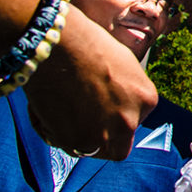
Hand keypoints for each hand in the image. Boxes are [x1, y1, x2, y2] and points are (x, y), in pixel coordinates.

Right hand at [23, 7, 157, 158]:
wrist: (58, 43)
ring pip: (88, 148)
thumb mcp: (121, 65)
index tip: (96, 109)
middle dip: (100, 139)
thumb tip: (116, 101)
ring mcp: (104, 135)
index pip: (133, 122)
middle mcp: (130, 121)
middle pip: (117, 146)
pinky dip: (52, 131)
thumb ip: (124, 90)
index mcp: (146, 99)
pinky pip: (62, 145)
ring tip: (57, 107)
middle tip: (80, 124)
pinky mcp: (77, 142)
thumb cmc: (85, 44)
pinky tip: (44, 107)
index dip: (113, 118)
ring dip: (73, 134)